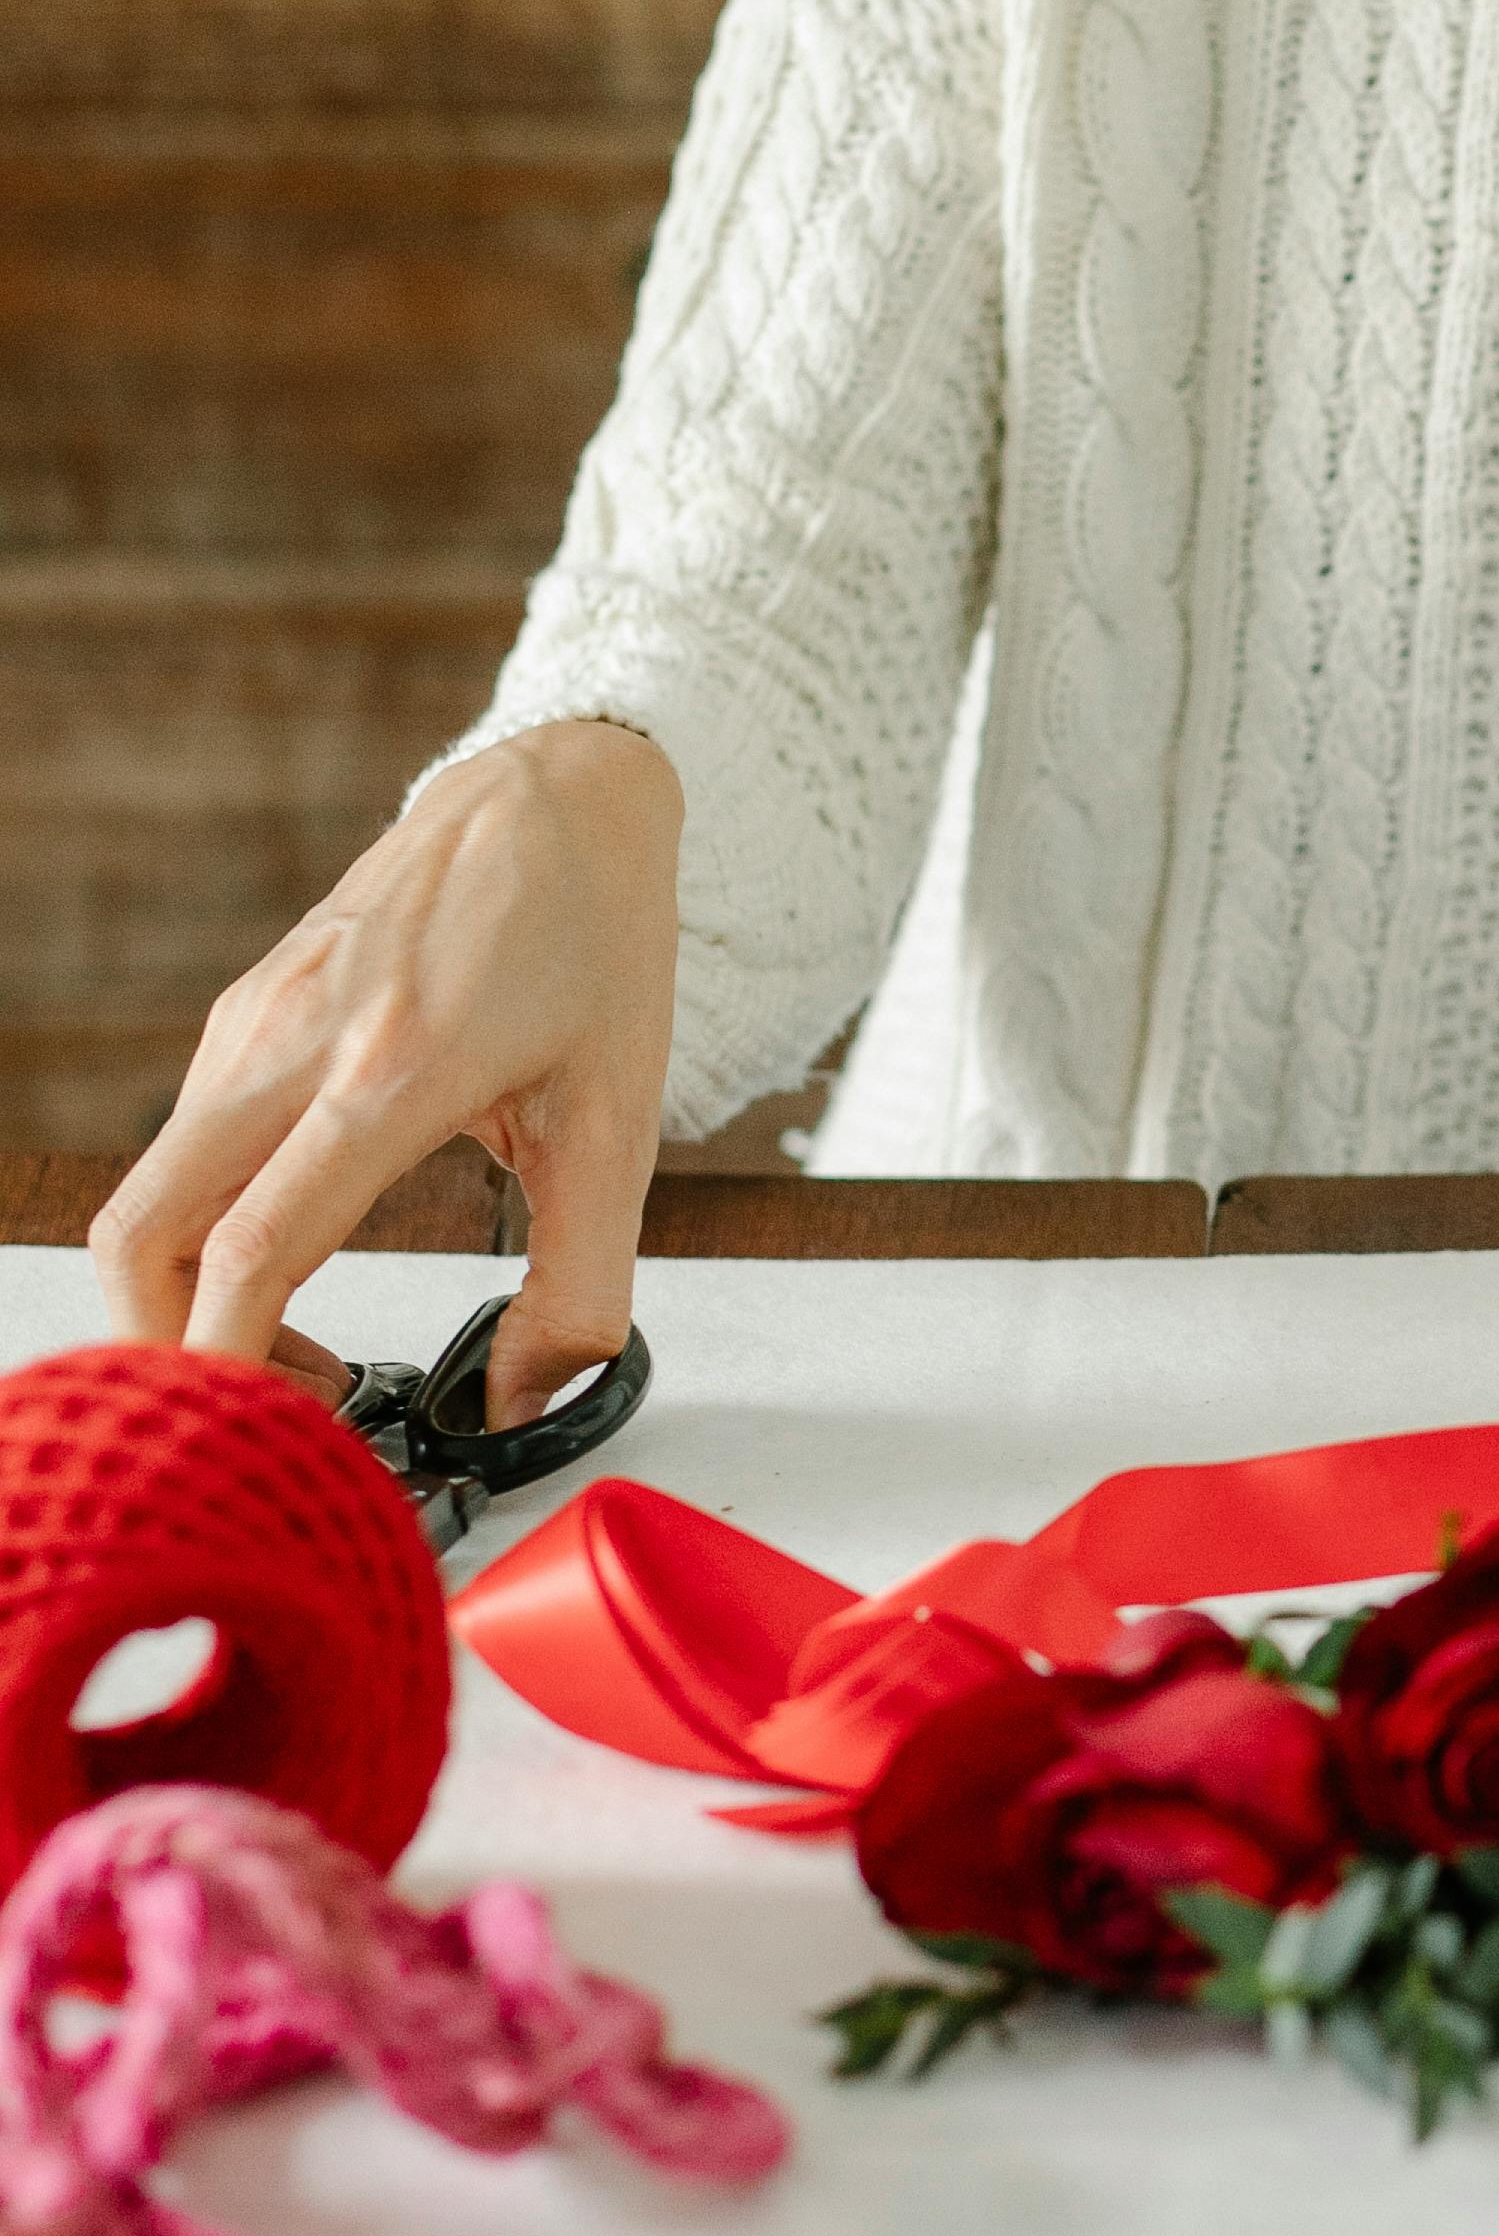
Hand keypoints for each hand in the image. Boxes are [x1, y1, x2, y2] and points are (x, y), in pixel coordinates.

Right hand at [90, 720, 682, 1426]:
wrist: (560, 795)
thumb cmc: (594, 940)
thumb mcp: (621, 1120)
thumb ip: (584, 1280)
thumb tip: (527, 1403)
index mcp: (389, 1073)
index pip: (247, 1250)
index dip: (234, 1367)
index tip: (281, 1440)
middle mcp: (291, 1041)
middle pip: (141, 1235)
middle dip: (174, 1351)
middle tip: (282, 1409)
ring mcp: (251, 1021)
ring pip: (148, 1195)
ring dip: (193, 1298)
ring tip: (308, 1353)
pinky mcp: (241, 1014)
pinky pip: (181, 1150)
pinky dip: (205, 1235)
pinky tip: (297, 1263)